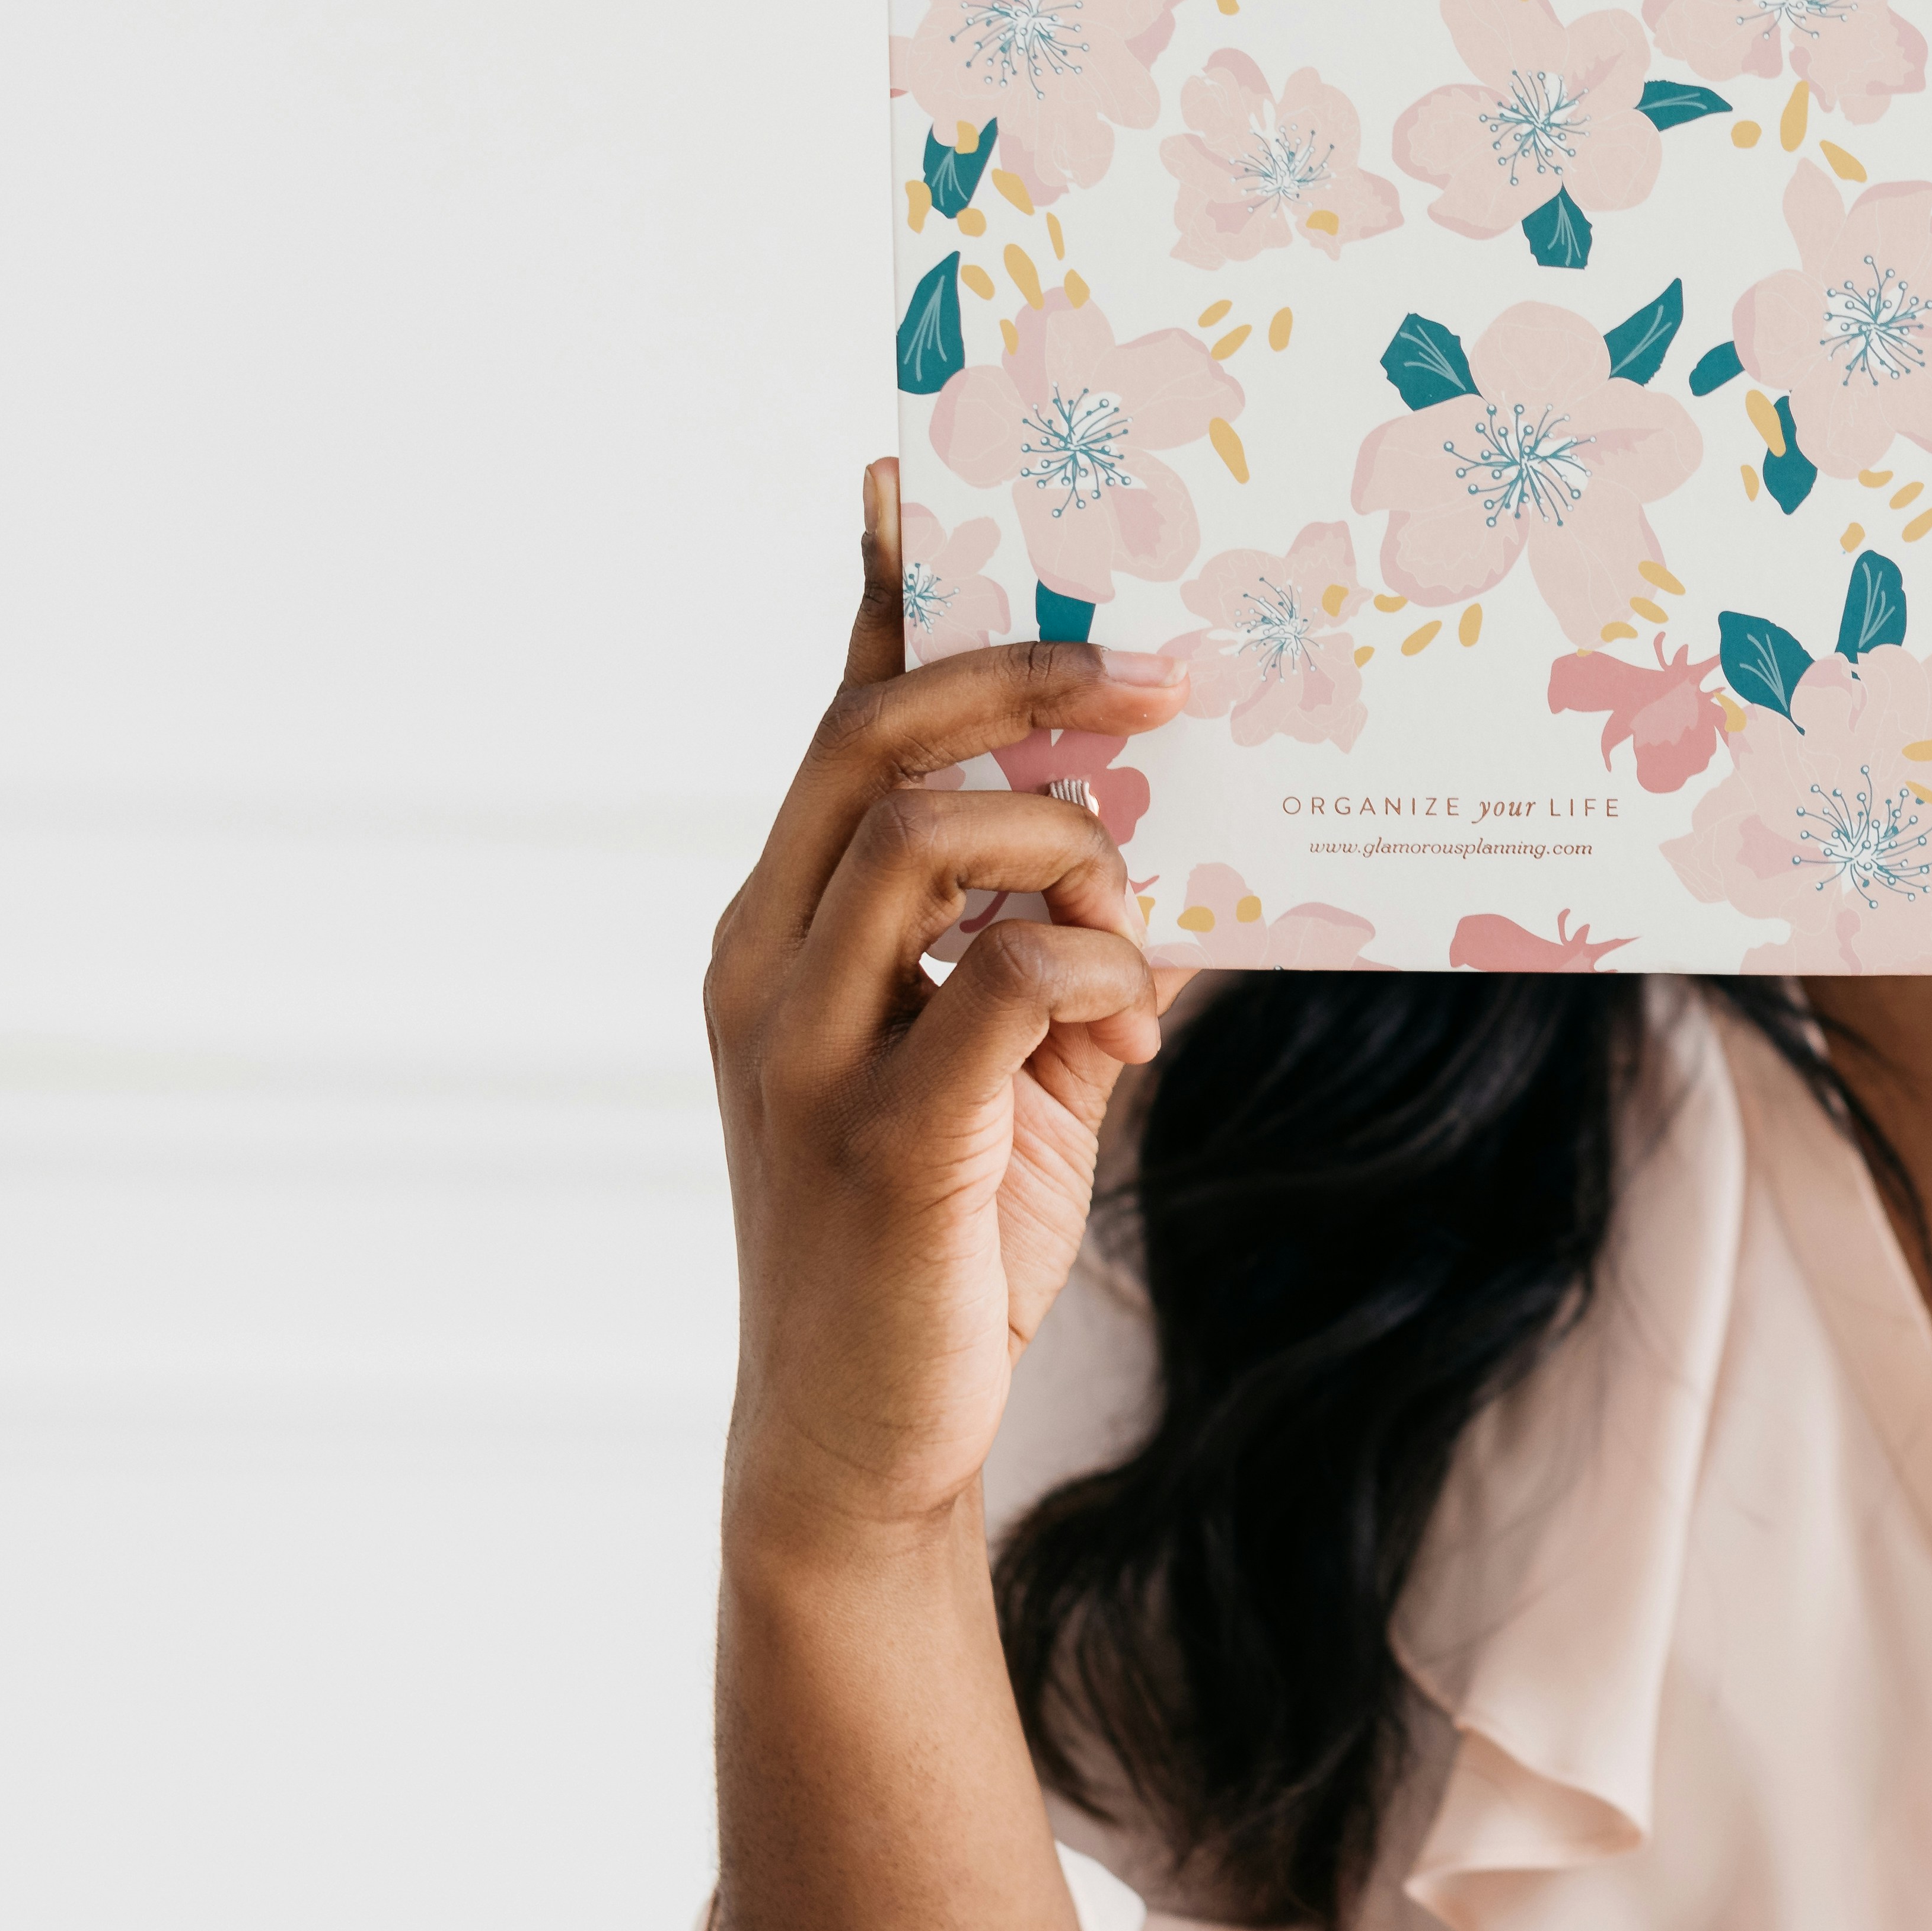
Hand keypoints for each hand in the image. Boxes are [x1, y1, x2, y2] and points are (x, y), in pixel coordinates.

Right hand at [704, 458, 1191, 1568]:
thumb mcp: (1009, 1072)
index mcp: (785, 930)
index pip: (836, 724)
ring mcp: (811, 1053)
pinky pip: (1002, 986)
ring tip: (1132, 925)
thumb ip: (1060, 958)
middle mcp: (771, 966)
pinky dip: (1091, 977)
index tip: (910, 480)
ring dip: (1070, 850)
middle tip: (1160, 672)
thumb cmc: (940, 1244)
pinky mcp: (881, 1143)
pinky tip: (1126, 1031)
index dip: (881, 600)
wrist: (863, 1449)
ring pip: (930, 839)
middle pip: (874, 742)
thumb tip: (1159, 870)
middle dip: (1024, 677)